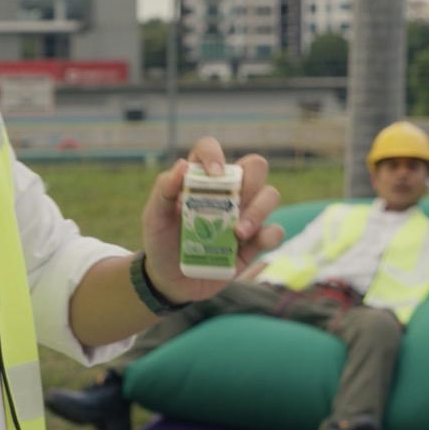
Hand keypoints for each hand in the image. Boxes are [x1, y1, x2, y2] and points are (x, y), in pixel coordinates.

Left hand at [140, 137, 282, 303]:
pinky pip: (275, 230)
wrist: (170, 280)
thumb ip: (163, 191)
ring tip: (237, 232)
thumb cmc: (161, 242)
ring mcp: (245, 214)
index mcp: (200, 179)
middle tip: (234, 202)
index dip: (215, 154)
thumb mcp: (153, 218)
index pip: (210, 149)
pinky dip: (269, 235)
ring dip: (258, 210)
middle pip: (255, 166)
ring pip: (270, 195)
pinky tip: (248, 244)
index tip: (214, 175)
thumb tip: (182, 165)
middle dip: (250, 181)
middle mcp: (228, 191)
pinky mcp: (255, 241)